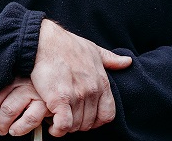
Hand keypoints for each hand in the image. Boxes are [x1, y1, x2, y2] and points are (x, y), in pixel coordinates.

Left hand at [0, 77, 50, 138]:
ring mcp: (31, 90)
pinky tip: (16, 130)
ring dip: (2, 125)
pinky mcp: (45, 102)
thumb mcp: (12, 83)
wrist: (62, 71)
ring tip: (2, 130)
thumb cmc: (34, 81)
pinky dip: (20, 128)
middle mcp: (17, 80)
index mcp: (7, 74)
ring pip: (8, 109)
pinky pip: (29, 118)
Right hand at [30, 19, 132, 136]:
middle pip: (89, 122)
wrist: (44, 41)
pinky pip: (64, 125)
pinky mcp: (59, 99)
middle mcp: (92, 90)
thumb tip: (127, 61)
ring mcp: (77, 95)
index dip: (96, 120)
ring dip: (67, 126)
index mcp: (102, 82)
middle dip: (78, 123)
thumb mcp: (93, 49)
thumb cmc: (66, 44)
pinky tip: (53, 127)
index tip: (85, 117)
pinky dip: (58, 130)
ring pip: (76, 125)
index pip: (107, 115)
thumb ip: (110, 59)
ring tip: (57, 119)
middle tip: (67, 117)